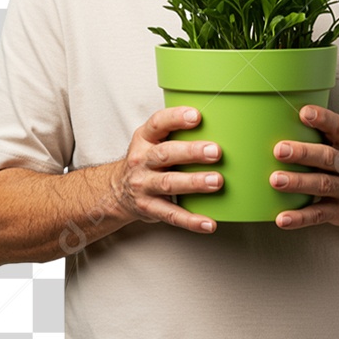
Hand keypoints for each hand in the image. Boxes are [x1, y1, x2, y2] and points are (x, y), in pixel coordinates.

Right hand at [110, 107, 222, 232]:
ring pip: (169, 183)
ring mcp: (144, 186)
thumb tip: (222, 124)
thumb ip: (176, 132)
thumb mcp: (152, 141)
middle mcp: (142, 161)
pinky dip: (191, 220)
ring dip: (194, 182)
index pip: (157, 124)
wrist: (117, 191)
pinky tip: (208, 222)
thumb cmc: (147, 161)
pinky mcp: (149, 208)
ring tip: (217, 181)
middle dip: (191, 152)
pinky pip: (172, 215)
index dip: (175, 118)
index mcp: (144, 139)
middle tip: (215, 151)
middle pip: (165, 154)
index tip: (196, 116)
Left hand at [270, 105, 338, 229]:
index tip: (304, 113)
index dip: (323, 119)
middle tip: (279, 150)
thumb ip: (317, 136)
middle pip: (328, 157)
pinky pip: (319, 214)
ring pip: (323, 184)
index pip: (338, 127)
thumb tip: (273, 122)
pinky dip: (299, 217)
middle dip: (303, 153)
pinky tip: (282, 218)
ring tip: (276, 180)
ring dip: (298, 182)